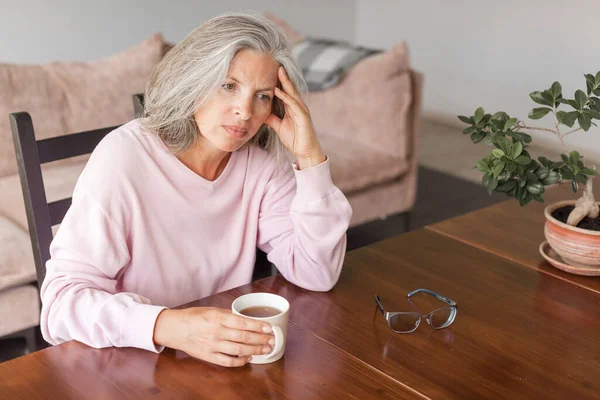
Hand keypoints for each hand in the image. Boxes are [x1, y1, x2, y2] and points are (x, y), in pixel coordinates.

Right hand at [153, 307, 274, 366]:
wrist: (175, 328)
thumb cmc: (193, 317)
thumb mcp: (212, 310)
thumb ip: (229, 315)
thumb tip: (246, 319)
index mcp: (218, 317)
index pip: (243, 322)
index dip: (258, 325)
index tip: (269, 327)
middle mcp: (216, 332)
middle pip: (244, 337)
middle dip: (261, 339)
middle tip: (272, 339)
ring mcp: (213, 345)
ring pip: (239, 350)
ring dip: (255, 350)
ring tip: (265, 349)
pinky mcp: (209, 356)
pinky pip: (228, 361)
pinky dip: (240, 361)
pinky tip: (248, 358)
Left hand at [265, 66, 325, 168]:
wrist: (305, 151)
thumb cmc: (295, 139)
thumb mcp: (279, 127)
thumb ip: (271, 119)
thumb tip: (261, 112)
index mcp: (293, 108)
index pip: (286, 91)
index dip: (280, 82)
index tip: (271, 72)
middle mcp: (298, 107)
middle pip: (290, 89)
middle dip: (283, 77)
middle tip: (276, 64)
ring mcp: (302, 111)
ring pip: (292, 93)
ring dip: (285, 82)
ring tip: (278, 71)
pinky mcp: (303, 117)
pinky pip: (293, 104)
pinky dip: (285, 97)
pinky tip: (278, 91)